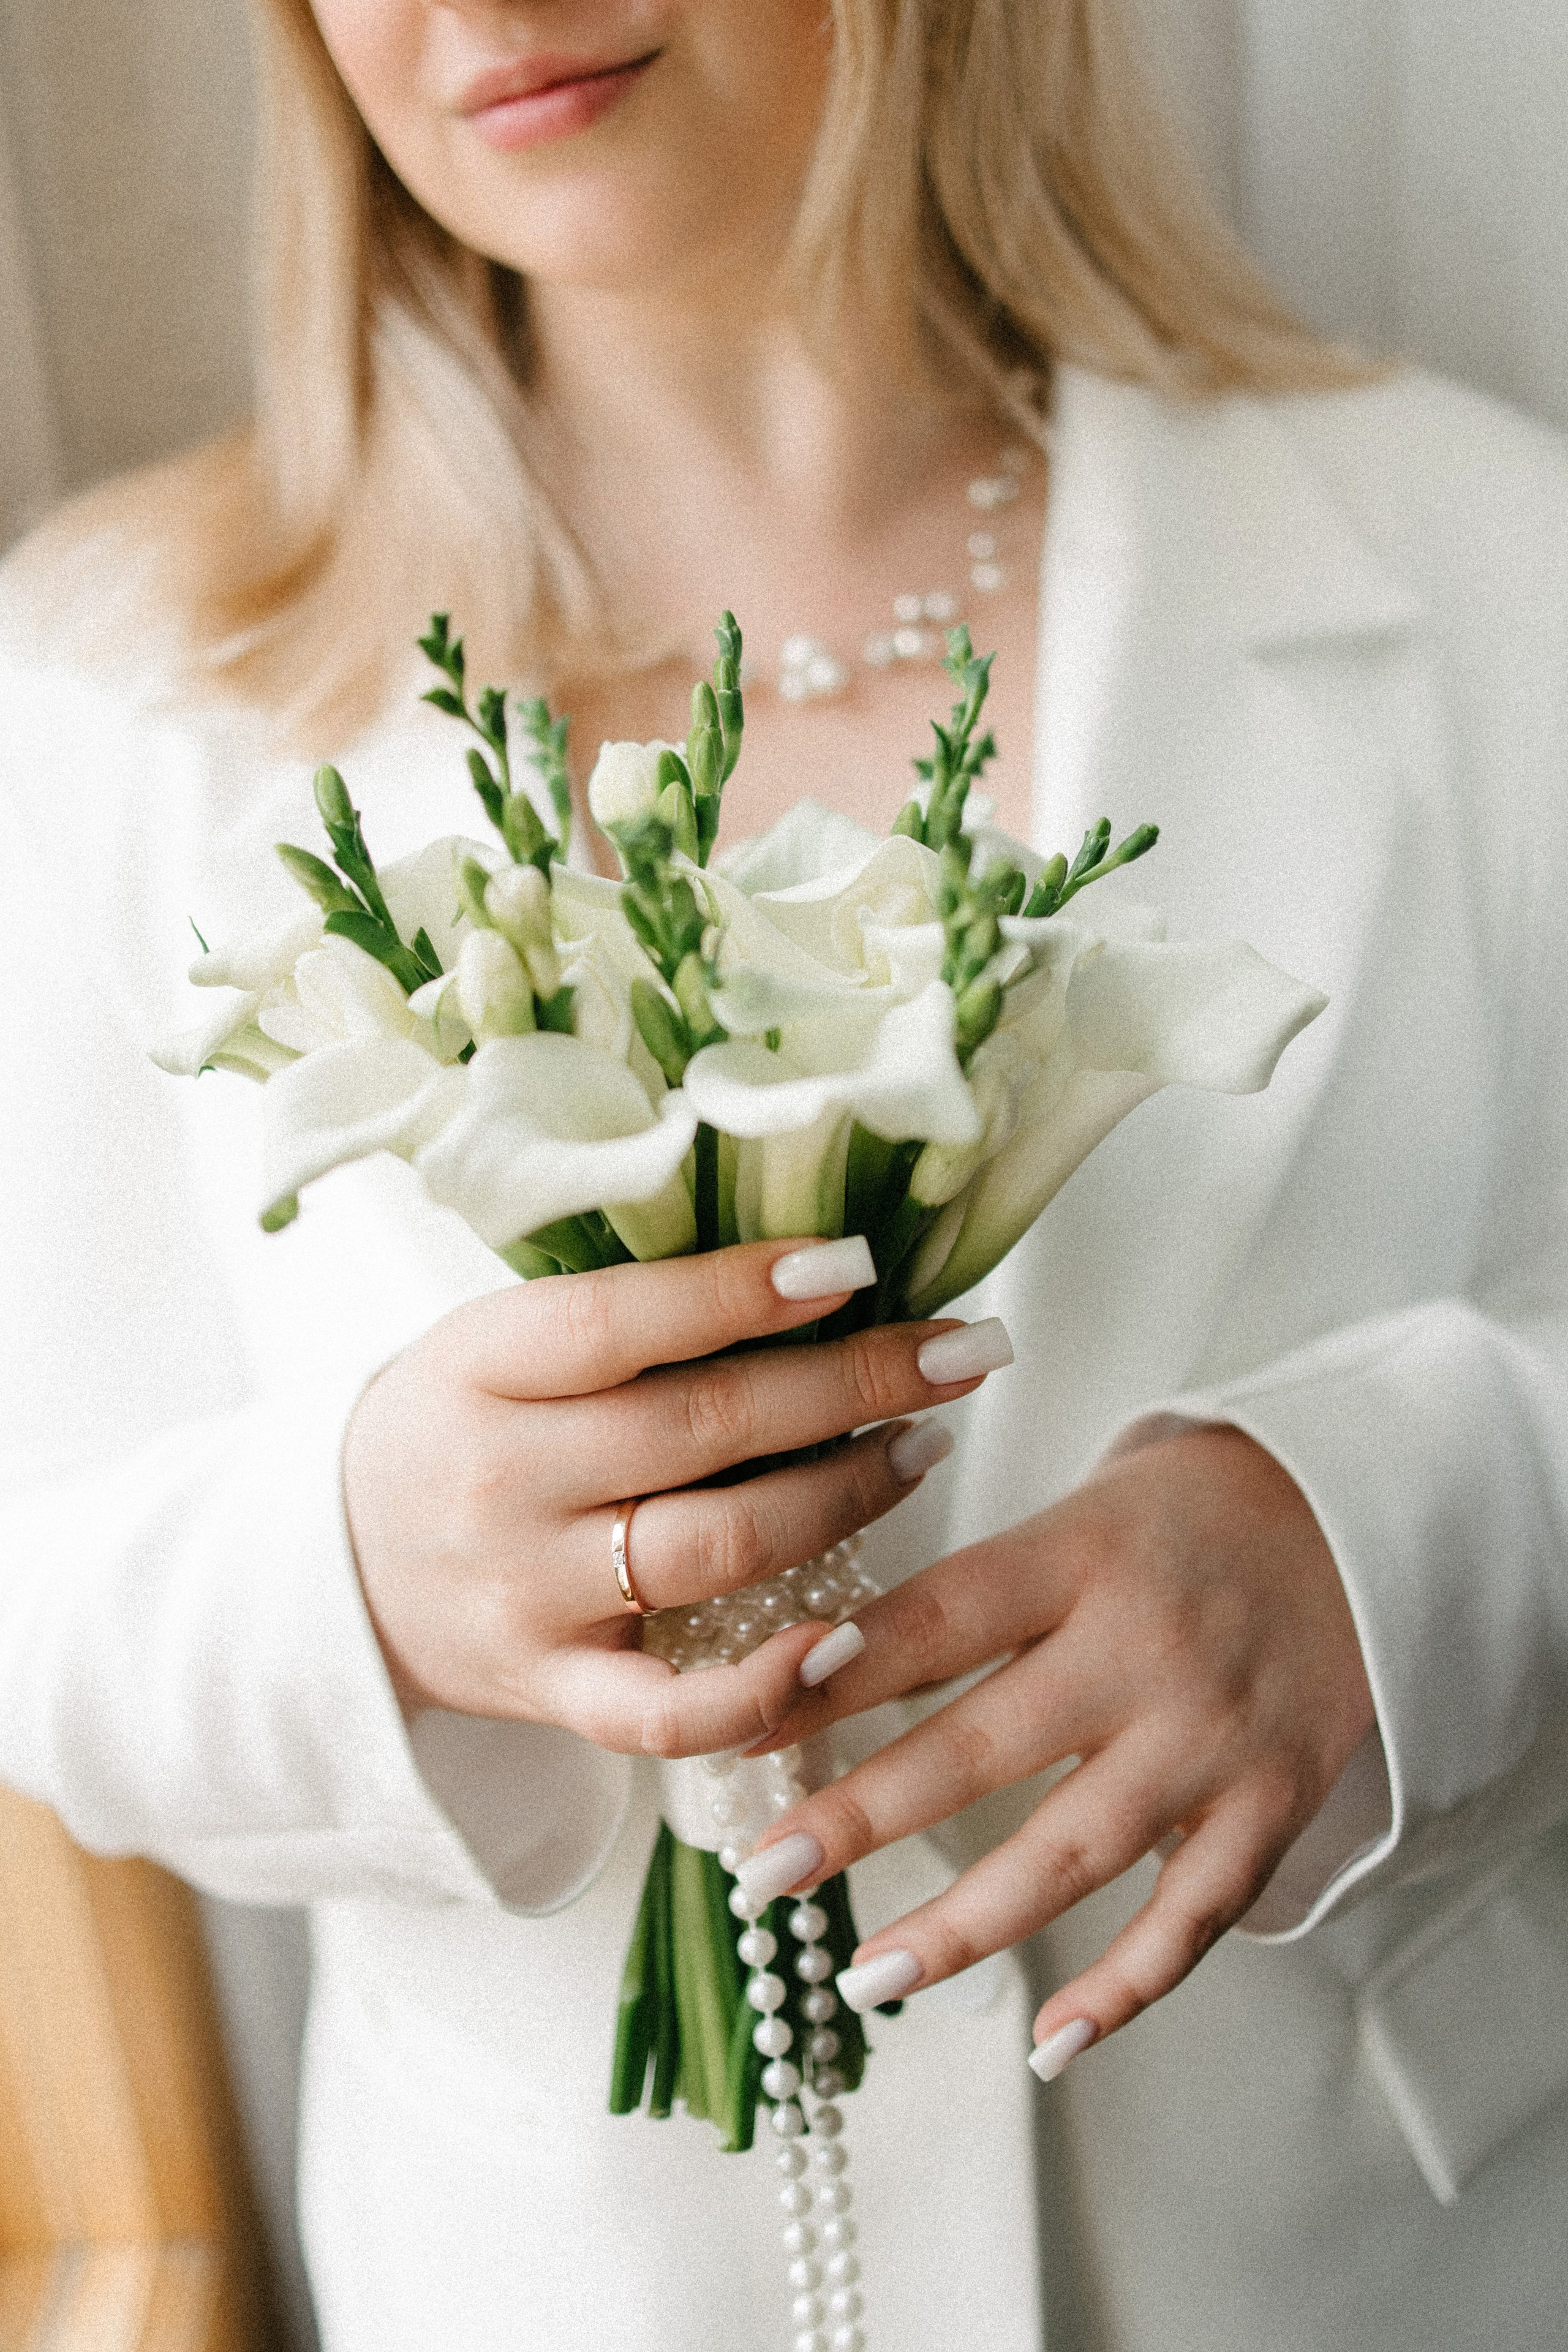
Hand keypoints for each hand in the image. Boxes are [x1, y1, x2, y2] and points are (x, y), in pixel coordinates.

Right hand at [342, 1237, 1010, 1756]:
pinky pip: (669, 1713)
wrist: (335, 1570)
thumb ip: (624, 1314)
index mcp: (483, 1367)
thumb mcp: (497, 1339)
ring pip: (717, 1549)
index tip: (858, 1264)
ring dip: (846, 1499)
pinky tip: (846, 1640)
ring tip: (923, 1450)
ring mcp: (528, 1597)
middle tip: (963, 1354)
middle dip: (855, 1387)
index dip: (746, 1290)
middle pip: (704, 1429)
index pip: (624, 1320)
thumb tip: (806, 1268)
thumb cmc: (457, 1426)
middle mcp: (502, 1481)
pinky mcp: (551, 1691)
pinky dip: (765, 1688)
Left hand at [739, 1423, 1375, 2066]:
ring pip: (1073, 1850)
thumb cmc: (1196, 1506)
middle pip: (983, 1744)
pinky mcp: (1274, 1801)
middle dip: (861, 1815)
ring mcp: (1212, 1735)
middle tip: (762, 1871)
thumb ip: (985, 1582)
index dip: (836, 1675)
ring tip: (862, 1974)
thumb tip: (833, 1660)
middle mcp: (1144, 1648)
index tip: (744, 1726)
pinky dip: (1123, 1986)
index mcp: (1083, 1554)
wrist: (1371, 1511)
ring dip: (962, 1925)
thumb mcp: (1086, 1503)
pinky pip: (1192, 1914)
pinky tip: (1047, 2040)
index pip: (937, 1618)